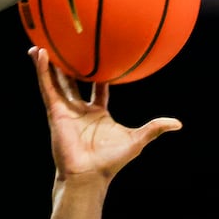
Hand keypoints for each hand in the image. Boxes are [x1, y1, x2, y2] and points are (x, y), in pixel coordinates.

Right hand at [31, 47, 180, 186]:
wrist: (89, 174)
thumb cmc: (111, 161)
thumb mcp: (137, 140)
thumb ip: (155, 128)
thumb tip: (178, 124)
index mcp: (98, 113)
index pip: (99, 89)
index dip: (100, 74)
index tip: (101, 57)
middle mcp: (80, 110)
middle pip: (73, 82)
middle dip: (70, 66)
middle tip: (68, 46)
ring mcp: (66, 110)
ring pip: (56, 81)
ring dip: (49, 64)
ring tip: (42, 44)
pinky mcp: (55, 112)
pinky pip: (47, 88)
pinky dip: (43, 71)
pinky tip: (39, 55)